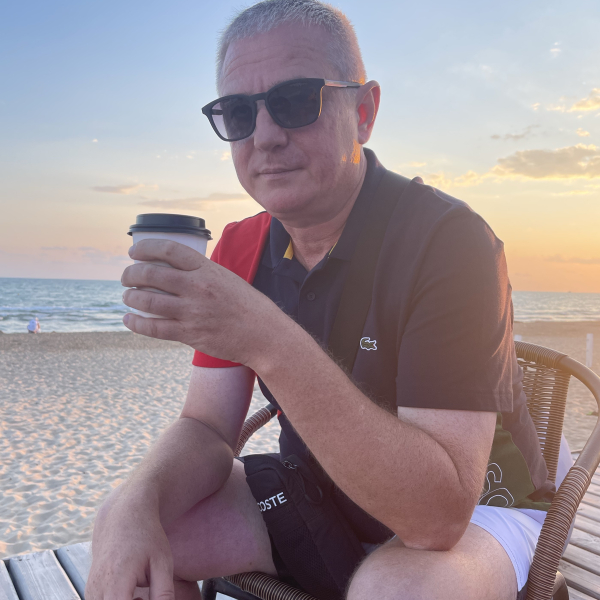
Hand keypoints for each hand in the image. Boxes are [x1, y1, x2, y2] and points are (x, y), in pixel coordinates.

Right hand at [85, 490, 173, 599]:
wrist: (122, 516)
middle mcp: (97, 589)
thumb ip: (163, 593)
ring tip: (141, 594)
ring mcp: (91, 590)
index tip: (147, 596)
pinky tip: (132, 593)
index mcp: (116, 581)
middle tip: (145, 595)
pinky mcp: (90, 590)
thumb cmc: (146, 537)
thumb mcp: (162, 562)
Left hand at [121, 239, 288, 365]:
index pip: (168, 250)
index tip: (134, 252)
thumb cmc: (249, 307)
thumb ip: (204, 274)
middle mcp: (197, 287)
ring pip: (148, 300)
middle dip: (130, 274)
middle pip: (151, 273)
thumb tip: (178, 272)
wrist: (265, 335)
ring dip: (130, 297)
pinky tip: (130, 320)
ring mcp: (192, 311)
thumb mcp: (228, 279)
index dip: (145, 248)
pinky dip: (137, 323)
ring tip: (127, 296)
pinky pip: (154, 327)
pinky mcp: (190, 334)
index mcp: (207, 269)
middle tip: (126, 278)